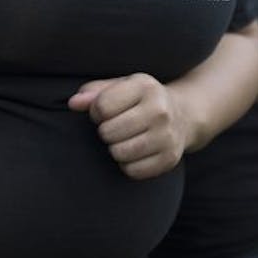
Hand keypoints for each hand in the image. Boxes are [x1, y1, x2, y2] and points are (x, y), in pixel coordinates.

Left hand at [69, 73, 190, 180]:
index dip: (96, 112)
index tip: (105, 112)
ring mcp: (167, 136)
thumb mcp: (121, 86)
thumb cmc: (141, 100)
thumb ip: (95, 92)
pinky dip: (127, 165)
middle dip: (106, 132)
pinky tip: (135, 152)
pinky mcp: (169, 159)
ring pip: (119, 153)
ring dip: (115, 149)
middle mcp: (160, 110)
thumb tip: (73, 103)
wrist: (184, 115)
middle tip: (115, 127)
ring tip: (124, 139)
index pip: (102, 106)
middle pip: (108, 132)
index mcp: (145, 86)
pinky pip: (133, 170)